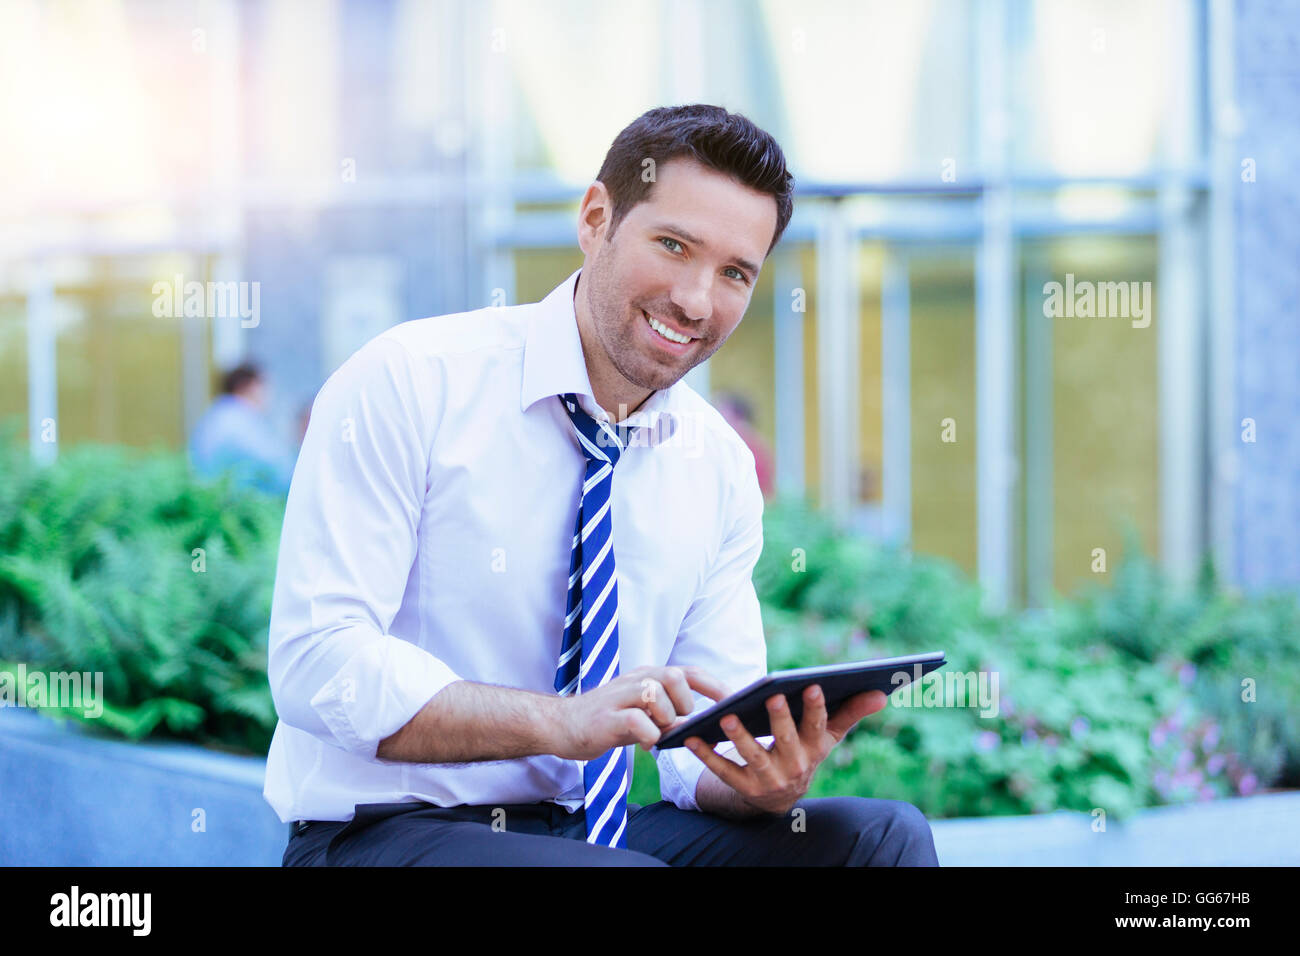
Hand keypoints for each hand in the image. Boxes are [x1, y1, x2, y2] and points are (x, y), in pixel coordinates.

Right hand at [554, 665, 729, 760]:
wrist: (563, 726)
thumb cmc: (609, 722)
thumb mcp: (645, 717)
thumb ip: (672, 718)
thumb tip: (704, 727)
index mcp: (648, 677)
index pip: (688, 672)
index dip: (714, 685)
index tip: (735, 701)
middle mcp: (636, 680)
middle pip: (674, 676)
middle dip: (685, 702)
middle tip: (677, 721)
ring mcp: (620, 696)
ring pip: (656, 694)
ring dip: (665, 719)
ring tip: (657, 734)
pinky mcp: (607, 717)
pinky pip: (637, 721)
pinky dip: (648, 735)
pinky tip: (645, 744)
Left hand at [685, 685, 886, 814]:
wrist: (779, 796)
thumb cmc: (805, 751)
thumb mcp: (827, 736)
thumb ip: (852, 712)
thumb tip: (883, 691)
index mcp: (815, 749)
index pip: (818, 727)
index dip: (816, 708)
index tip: (814, 685)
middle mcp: (794, 767)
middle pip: (786, 741)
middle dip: (780, 719)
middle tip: (773, 695)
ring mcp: (767, 779)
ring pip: (753, 757)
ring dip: (739, 737)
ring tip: (727, 715)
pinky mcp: (742, 786)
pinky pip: (723, 770)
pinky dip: (707, 754)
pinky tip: (693, 736)